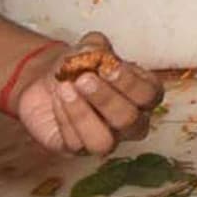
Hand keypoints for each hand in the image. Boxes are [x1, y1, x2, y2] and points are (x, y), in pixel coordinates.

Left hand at [9, 32, 162, 154]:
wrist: (47, 81)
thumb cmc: (79, 67)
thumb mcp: (88, 48)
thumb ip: (96, 46)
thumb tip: (94, 52)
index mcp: (142, 94)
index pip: (149, 95)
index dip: (130, 83)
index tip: (108, 67)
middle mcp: (130, 121)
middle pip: (129, 120)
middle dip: (106, 98)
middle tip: (83, 79)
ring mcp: (106, 138)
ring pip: (104, 142)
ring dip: (83, 114)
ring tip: (65, 89)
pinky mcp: (78, 149)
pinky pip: (75, 143)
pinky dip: (64, 119)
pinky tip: (58, 99)